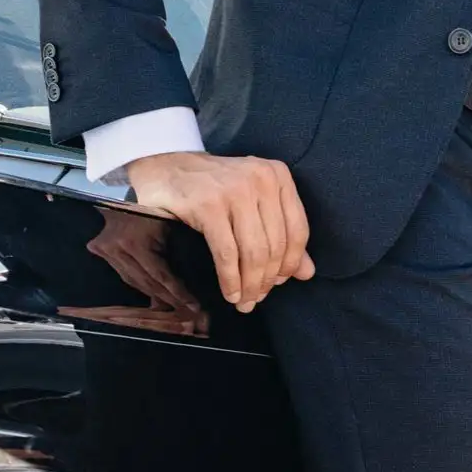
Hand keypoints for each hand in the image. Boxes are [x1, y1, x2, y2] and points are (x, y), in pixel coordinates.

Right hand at [77, 208, 209, 337]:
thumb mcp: (171, 222)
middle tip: (188, 311)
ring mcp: (107, 249)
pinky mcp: (100, 249)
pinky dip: (141, 284)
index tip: (194, 305)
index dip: (178, 293)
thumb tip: (203, 275)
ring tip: (174, 305)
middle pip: (147, 283)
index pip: (161, 275)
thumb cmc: (158, 200)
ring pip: (134, 282)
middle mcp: (118, 247)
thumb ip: (181, 247)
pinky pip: (124, 274)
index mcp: (137, 241)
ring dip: (154, 295)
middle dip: (168, 299)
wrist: (135, 181)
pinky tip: (155, 294)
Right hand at [124, 151, 314, 312]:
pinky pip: (227, 253)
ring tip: (244, 301)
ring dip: (250, 284)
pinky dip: (230, 279)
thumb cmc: (212, 188)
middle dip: (267, 280)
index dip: (290, 263)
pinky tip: (230, 293)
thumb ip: (282, 234)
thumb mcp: (253, 202)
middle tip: (257, 299)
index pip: (297, 230)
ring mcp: (234, 190)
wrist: (164, 170)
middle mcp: (260, 178)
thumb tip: (307, 273)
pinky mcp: (208, 205)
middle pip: (275, 244)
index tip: (280, 283)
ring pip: (253, 251)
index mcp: (277, 175)